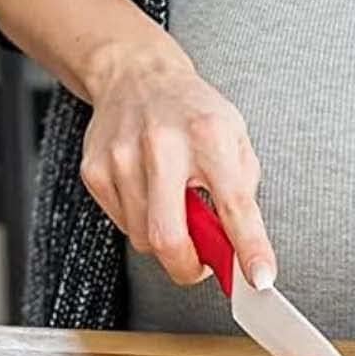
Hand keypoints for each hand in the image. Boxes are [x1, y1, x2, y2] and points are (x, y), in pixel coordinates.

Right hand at [79, 44, 273, 288]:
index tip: (260, 278)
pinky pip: (122, 225)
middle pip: (170, 237)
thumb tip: (240, 250)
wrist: (138, 77)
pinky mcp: (94, 170)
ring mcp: (122, 158)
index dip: (249, 248)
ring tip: (177, 207)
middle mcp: (163, 146)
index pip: (234, 205)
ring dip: (167, 241)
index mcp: (210, 136)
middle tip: (205, 265)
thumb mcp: (236, 139)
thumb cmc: (194, 112)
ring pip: (144, 239)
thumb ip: (241, 193)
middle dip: (190, 267)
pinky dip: (142, 223)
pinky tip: (151, 194)